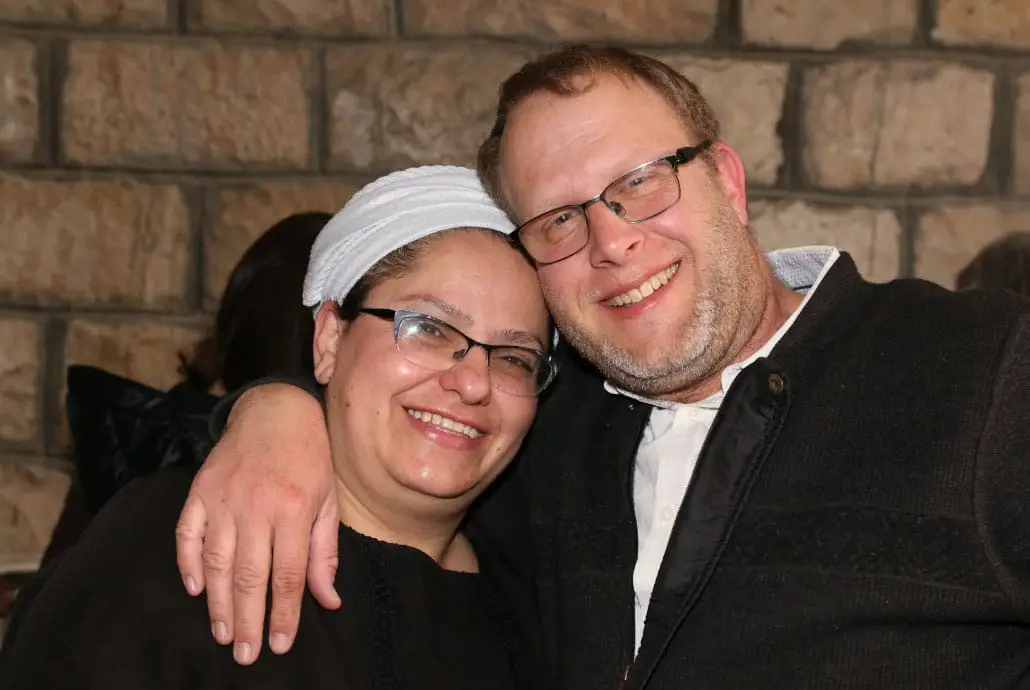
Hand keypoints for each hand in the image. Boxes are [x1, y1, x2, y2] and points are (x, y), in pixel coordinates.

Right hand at [175, 383, 339, 664]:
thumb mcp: (328, 501)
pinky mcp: (200, 490)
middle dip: (248, 620)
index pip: (288, 575)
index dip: (285, 613)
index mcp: (294, 509)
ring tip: (224, 633)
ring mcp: (223, 498)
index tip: (280, 643)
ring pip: (218, 563)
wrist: (276, 410)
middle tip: (246, 654)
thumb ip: (324, 553)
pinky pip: (187, 535)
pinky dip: (189, 564)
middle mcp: (256, 506)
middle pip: (250, 576)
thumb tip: (329, 600)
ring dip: (219, 603)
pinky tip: (197, 589)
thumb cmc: (310, 458)